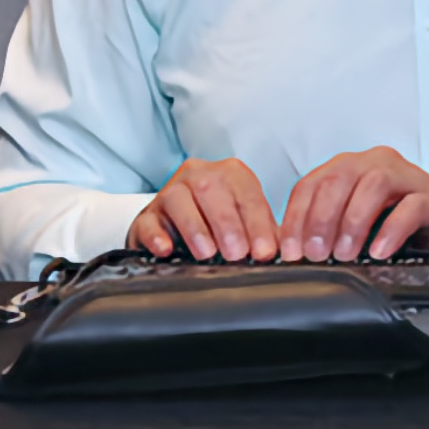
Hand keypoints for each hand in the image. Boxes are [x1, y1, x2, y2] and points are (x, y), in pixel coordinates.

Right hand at [127, 157, 278, 261]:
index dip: (257, 223)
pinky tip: (166, 249)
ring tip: (207, 253)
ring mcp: (169, 192)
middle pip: (212, 190)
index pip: (246, 193)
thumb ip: (263, 234)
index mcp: (228, 173)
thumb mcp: (244, 223)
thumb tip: (282, 252)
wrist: (173, 226)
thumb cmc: (217, 224)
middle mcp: (198, 175)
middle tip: (237, 254)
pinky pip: (147, 221)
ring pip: (178, 199)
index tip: (264, 251)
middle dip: (227, 224)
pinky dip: (156, 235)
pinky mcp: (146, 216)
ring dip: (195, 227)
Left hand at [278, 146, 428, 262]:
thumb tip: (295, 253)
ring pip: (373, 185)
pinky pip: (410, 206)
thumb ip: (331, 229)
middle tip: (317, 254)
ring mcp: (406, 177)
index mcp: (352, 168)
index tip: (292, 251)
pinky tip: (379, 251)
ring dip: (353, 222)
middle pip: (339, 179)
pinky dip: (391, 229)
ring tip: (346, 254)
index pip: (313, 183)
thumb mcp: (360, 225)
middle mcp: (376, 164)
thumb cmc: (404, 223)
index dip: (297, 217)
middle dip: (322, 218)